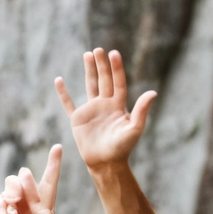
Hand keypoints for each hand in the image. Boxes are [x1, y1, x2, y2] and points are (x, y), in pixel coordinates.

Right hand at [0, 145, 62, 213]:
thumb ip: (38, 202)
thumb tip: (24, 175)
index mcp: (45, 207)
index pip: (48, 181)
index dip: (53, 164)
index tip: (59, 147)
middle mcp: (28, 208)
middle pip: (16, 183)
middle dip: (14, 186)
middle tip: (17, 199)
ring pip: (3, 194)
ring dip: (6, 201)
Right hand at [56, 48, 156, 169]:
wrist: (107, 163)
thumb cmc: (122, 148)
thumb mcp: (134, 128)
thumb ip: (142, 110)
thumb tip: (153, 92)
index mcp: (118, 107)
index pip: (118, 83)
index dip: (116, 69)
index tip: (114, 53)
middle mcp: (106, 106)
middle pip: (104, 81)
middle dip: (102, 65)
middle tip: (99, 50)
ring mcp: (91, 111)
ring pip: (90, 86)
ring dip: (89, 71)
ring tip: (88, 54)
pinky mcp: (78, 120)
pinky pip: (69, 103)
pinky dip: (63, 93)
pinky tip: (59, 80)